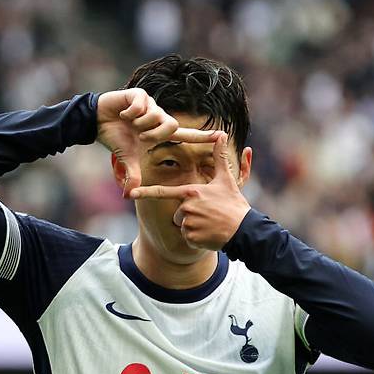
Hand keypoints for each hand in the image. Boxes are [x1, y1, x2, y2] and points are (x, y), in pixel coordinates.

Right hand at [96, 88, 218, 197]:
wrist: (96, 121)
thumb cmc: (115, 138)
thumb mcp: (127, 159)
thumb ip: (133, 175)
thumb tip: (129, 195)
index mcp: (160, 131)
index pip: (186, 135)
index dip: (202, 137)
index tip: (221, 136)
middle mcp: (158, 116)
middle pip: (170, 125)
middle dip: (155, 134)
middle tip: (140, 138)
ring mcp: (150, 104)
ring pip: (156, 115)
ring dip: (141, 123)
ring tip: (129, 124)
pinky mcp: (139, 94)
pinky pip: (142, 104)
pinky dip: (132, 112)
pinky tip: (124, 114)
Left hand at [128, 132, 250, 249]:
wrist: (243, 229)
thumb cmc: (233, 204)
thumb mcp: (226, 180)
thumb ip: (219, 157)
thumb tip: (222, 135)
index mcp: (191, 192)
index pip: (163, 192)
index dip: (145, 192)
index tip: (130, 193)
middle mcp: (187, 207)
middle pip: (177, 214)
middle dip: (189, 216)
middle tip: (208, 215)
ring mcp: (188, 223)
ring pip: (182, 226)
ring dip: (193, 228)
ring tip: (209, 224)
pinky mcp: (192, 238)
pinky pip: (187, 239)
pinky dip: (197, 239)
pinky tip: (209, 234)